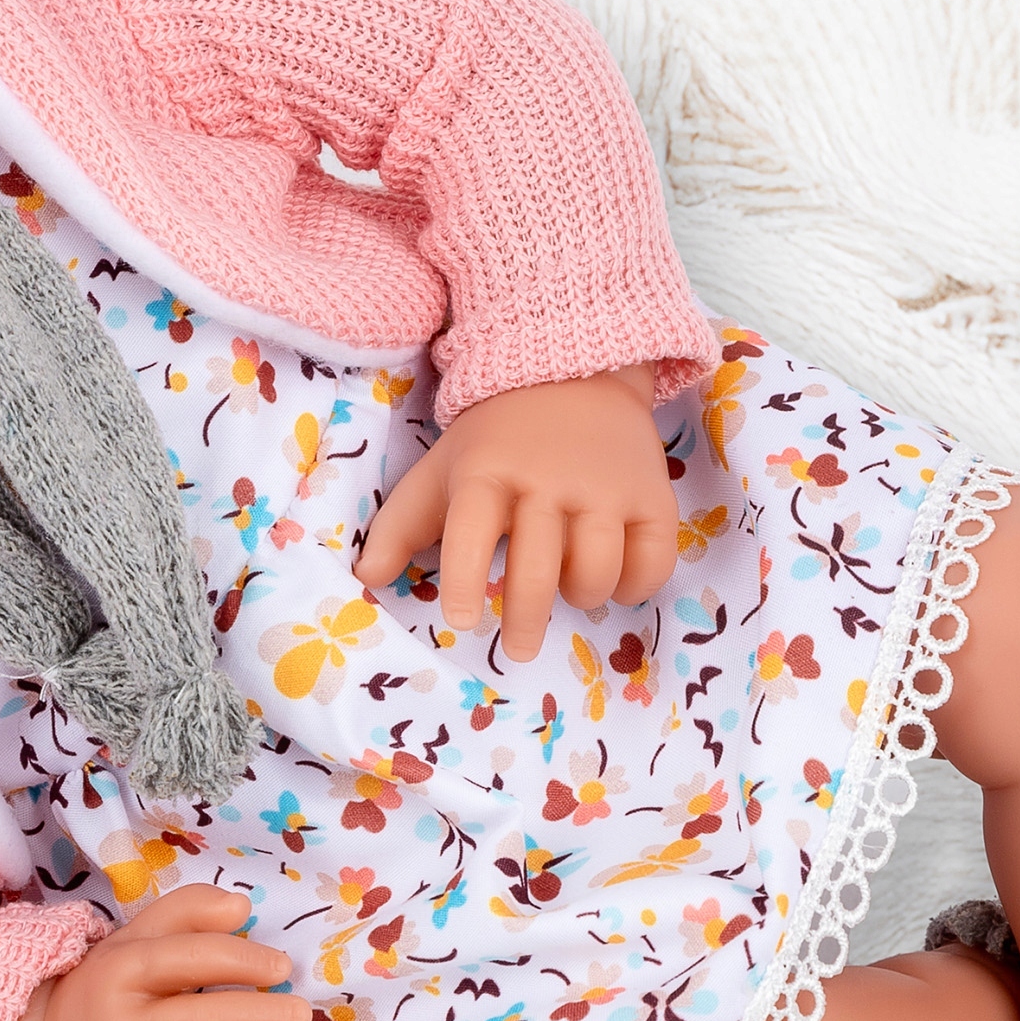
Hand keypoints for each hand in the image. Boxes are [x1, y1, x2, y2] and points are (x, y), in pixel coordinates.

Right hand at [0, 885, 310, 1020]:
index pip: (188, 958)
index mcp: (120, 972)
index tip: (280, 968)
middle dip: (255, 1015)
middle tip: (301, 1014)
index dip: (240, 959)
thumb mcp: (132, 943)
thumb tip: (241, 906)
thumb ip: (185, 913)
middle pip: (197, 1019)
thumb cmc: (107, 996)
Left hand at [354, 361, 677, 661]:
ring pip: (598, 567)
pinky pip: (653, 560)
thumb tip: (366, 578)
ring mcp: (604, 487)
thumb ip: (402, 526)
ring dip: (582, 594)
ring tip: (570, 592)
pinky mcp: (652, 494)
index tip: (462, 619)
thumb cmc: (495, 440)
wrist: (574, 373)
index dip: (466, 577)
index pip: (471, 530)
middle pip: (538, 564)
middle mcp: (547, 480)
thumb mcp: (441, 470)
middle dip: (525, 616)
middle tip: (515, 647)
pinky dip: (636, 583)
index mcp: (486, 473)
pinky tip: (615, 579)